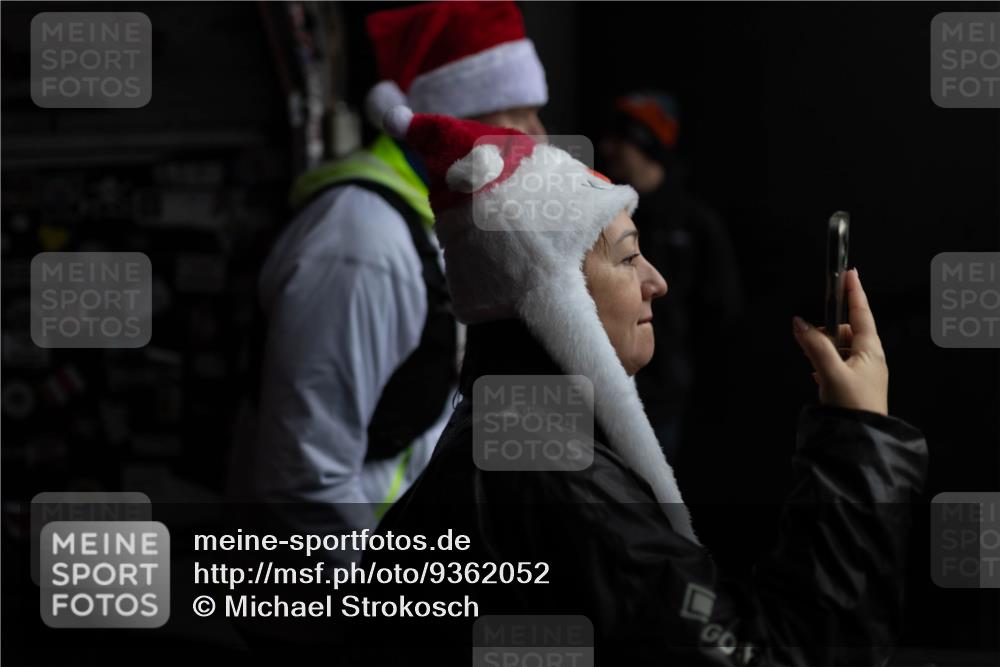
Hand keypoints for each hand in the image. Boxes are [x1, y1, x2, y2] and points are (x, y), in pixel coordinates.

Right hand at [792, 268, 888, 415]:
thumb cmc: (854, 407)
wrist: (863, 438)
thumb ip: (814, 346)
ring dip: (825, 351)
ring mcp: (863, 372)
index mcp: (870, 350)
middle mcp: (870, 358)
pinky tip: (818, 375)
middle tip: (811, 339)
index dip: (854, 292)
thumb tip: (799, 323)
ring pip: (840, 349)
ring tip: (815, 365)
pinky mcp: (855, 385)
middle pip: (846, 331)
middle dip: (828, 330)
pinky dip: (826, 364)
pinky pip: (838, 364)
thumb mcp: (831, 373)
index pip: (861, 313)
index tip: (849, 272)